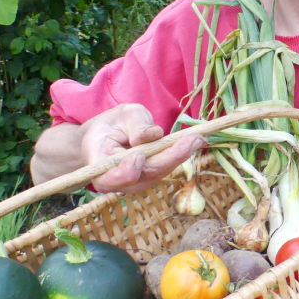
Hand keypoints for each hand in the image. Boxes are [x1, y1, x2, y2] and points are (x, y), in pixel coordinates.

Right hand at [82, 104, 206, 193]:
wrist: (104, 138)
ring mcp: (136, 183)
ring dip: (180, 155)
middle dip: (171, 157)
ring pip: (160, 171)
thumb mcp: (120, 115)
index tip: (138, 155)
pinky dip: (180, 154)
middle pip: (147, 174)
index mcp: (99, 167)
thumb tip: (153, 135)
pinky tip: (195, 141)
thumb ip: (135, 125)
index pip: (114, 176)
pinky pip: (166, 167)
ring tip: (198, 138)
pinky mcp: (150, 177)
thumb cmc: (110, 125)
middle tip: (193, 139)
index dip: (127, 170)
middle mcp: (119, 181)